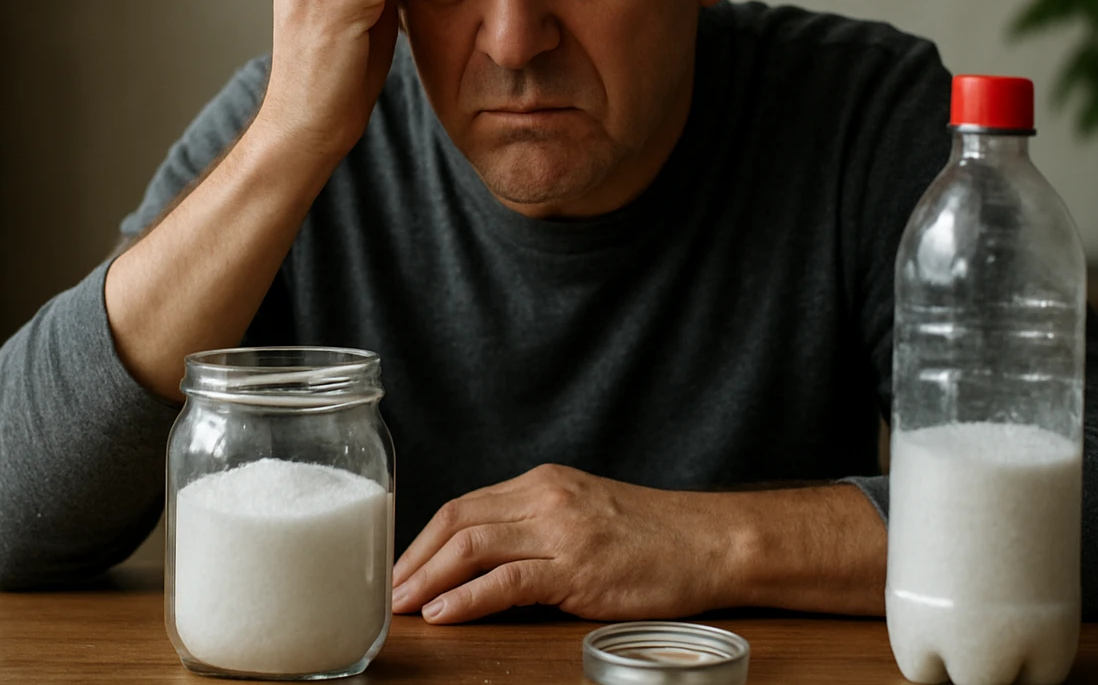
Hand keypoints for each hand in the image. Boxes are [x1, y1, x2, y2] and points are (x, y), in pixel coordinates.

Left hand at [390, 464, 736, 623]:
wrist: (712, 543)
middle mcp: (546, 498)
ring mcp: (563, 531)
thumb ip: (535, 530)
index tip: (397, 570)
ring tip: (402, 607)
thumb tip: (481, 564)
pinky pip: (510, 580)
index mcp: (543, 484)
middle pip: (457, 520)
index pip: (464, 506)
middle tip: (384, 592)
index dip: (421, 540)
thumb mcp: (584, 516)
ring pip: (474, 546)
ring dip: (428, 578)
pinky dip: (469, 598)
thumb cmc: (654, 538)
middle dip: (413, 559)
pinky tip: (445, 613)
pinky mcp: (580, 568)